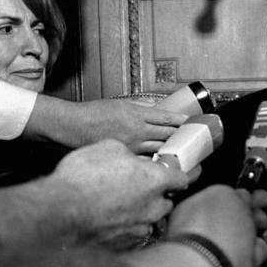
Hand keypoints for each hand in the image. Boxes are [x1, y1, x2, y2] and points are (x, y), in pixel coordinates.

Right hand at [46, 139, 191, 247]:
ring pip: (149, 219)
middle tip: (139, 187)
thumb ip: (128, 155)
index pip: (183, 178)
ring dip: (141, 212)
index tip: (184, 172)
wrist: (60, 211)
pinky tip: (110, 220)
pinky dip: (126, 228)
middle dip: (157, 195)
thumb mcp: (107, 148)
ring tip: (120, 205)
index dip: (182, 174)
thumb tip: (130, 159)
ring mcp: (140, 228)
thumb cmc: (83, 178)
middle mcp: (154, 207)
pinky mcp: (126, 244)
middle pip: (166, 201)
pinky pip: (133, 234)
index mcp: (155, 180)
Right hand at [74, 99, 188, 152]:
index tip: (190, 121)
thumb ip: (140, 107)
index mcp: (136, 114)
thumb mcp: (120, 104)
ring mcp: (132, 146)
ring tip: (184, 150)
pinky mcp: (125, 157)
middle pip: (166, 134)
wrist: (73, 126)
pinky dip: (156, 161)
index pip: (165, 117)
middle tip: (193, 137)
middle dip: (181, 136)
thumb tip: (157, 108)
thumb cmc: (94, 113)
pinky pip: (146, 160)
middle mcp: (137, 130)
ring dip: (172, 149)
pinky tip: (164, 163)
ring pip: (159, 149)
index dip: (179, 120)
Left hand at [165, 186, 266, 266]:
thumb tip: (243, 197)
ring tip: (249, 254)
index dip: (247, 200)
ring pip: (254, 252)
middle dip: (255, 225)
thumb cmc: (213, 235)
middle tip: (259, 222)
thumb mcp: (225, 194)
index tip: (263, 199)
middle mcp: (204, 243)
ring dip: (258, 251)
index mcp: (196, 215)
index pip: (226, 204)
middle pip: (243, 229)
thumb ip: (235, 194)